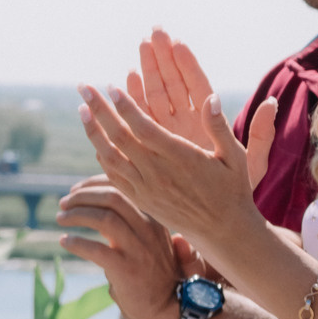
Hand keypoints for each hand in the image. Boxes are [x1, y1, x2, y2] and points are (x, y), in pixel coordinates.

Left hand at [54, 175, 187, 318]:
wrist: (169, 304)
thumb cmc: (153, 270)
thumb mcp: (148, 238)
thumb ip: (129, 220)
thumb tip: (94, 201)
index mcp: (153, 217)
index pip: (123, 187)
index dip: (93, 183)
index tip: (75, 189)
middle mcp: (148, 229)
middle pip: (112, 197)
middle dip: (82, 196)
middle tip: (64, 203)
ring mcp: (139, 249)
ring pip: (104, 219)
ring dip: (76, 215)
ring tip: (61, 218)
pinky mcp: (127, 270)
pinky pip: (96, 249)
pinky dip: (76, 242)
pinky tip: (65, 242)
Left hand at [78, 81, 265, 253]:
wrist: (223, 232)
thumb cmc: (232, 190)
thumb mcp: (236, 157)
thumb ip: (219, 127)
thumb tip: (213, 97)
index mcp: (181, 157)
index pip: (144, 127)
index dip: (125, 106)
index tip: (111, 86)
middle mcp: (158, 172)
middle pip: (119, 137)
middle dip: (99, 110)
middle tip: (83, 88)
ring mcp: (146, 188)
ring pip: (110, 156)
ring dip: (93, 132)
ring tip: (81, 110)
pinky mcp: (141, 199)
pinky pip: (114, 176)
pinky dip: (101, 156)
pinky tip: (96, 141)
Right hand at [131, 29, 277, 190]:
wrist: (217, 216)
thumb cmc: (238, 189)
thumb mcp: (253, 162)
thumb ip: (262, 133)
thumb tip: (272, 102)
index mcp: (212, 122)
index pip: (199, 87)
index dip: (189, 64)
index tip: (179, 42)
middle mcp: (191, 122)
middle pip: (176, 83)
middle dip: (165, 57)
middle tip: (155, 31)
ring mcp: (172, 129)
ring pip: (158, 94)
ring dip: (149, 70)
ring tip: (141, 45)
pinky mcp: (157, 141)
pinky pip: (144, 115)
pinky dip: (136, 97)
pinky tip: (128, 77)